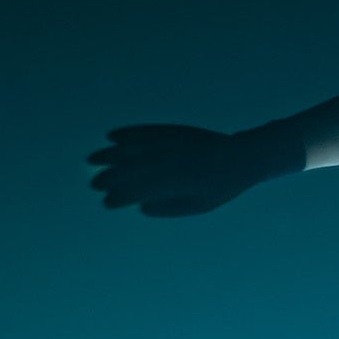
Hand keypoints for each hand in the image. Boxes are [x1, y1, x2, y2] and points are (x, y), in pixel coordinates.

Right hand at [87, 124, 294, 216]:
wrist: (246, 156)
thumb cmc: (222, 186)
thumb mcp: (201, 204)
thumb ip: (172, 207)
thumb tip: (142, 207)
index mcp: (186, 181)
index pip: (147, 190)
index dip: (125, 197)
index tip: (107, 203)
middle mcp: (180, 160)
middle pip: (139, 168)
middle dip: (113, 176)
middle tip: (94, 185)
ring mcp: (178, 143)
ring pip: (141, 147)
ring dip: (115, 153)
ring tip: (93, 159)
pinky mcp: (178, 131)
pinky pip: (151, 131)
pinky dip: (131, 133)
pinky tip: (112, 136)